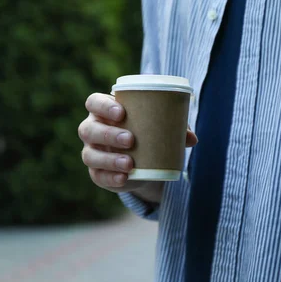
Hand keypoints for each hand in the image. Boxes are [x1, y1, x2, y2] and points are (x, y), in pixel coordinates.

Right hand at [78, 93, 197, 199]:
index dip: (103, 106)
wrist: (143, 162)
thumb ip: (175, 128)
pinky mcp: (97, 173)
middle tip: (131, 140)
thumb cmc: (148, 133)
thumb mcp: (160, 128)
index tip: (122, 112)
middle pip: (88, 129)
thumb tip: (192, 138)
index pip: (93, 103)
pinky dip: (110, 178)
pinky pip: (98, 176)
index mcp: (104, 111)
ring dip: (109, 159)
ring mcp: (92, 152)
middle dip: (108, 134)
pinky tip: (123, 178)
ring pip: (89, 155)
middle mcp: (93, 130)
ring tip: (130, 163)